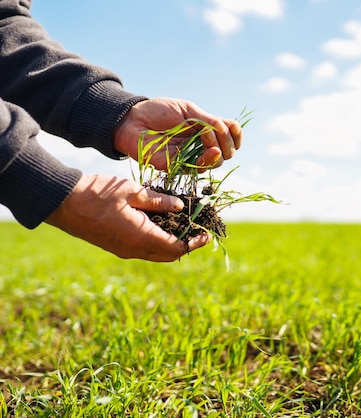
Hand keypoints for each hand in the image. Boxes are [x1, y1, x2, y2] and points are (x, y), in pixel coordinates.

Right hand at [45, 175, 209, 261]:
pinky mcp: (116, 246)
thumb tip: (182, 206)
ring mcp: (123, 250)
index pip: (176, 248)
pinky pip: (144, 249)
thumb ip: (158, 200)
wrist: (62, 202)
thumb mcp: (131, 191)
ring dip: (172, 244)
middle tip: (198, 230)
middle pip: (169, 255)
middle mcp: (133, 249)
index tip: (206, 233)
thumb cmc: (96, 193)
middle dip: (187, 245)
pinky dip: (158, 241)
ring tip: (184, 226)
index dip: (194, 242)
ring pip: (156, 254)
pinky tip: (163, 224)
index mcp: (140, 237)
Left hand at [113, 98, 242, 170]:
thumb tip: (226, 129)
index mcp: (204, 130)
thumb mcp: (186, 109)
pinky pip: (198, 169)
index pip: (229, 136)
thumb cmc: (157, 111)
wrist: (132, 120)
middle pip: (226, 151)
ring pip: (216, 162)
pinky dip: (208, 160)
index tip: (234, 130)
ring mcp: (190, 157)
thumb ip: (207, 119)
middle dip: (229, 145)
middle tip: (219, 134)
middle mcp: (200, 145)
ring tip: (212, 141)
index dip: (236, 136)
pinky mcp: (178, 167)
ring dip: (220, 152)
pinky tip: (211, 151)